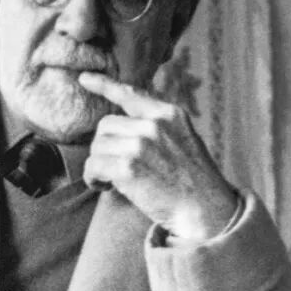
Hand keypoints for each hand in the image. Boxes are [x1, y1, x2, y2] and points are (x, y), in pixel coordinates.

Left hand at [78, 72, 238, 241]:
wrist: (206, 211)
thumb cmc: (192, 182)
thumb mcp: (183, 140)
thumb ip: (156, 127)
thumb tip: (121, 124)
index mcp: (169, 113)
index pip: (130, 94)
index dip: (104, 85)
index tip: (84, 79)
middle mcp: (154, 124)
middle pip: (105, 126)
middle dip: (105, 148)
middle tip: (117, 169)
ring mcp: (141, 144)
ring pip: (96, 147)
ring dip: (99, 165)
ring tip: (115, 181)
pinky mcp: (128, 167)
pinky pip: (92, 166)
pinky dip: (93, 179)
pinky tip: (105, 187)